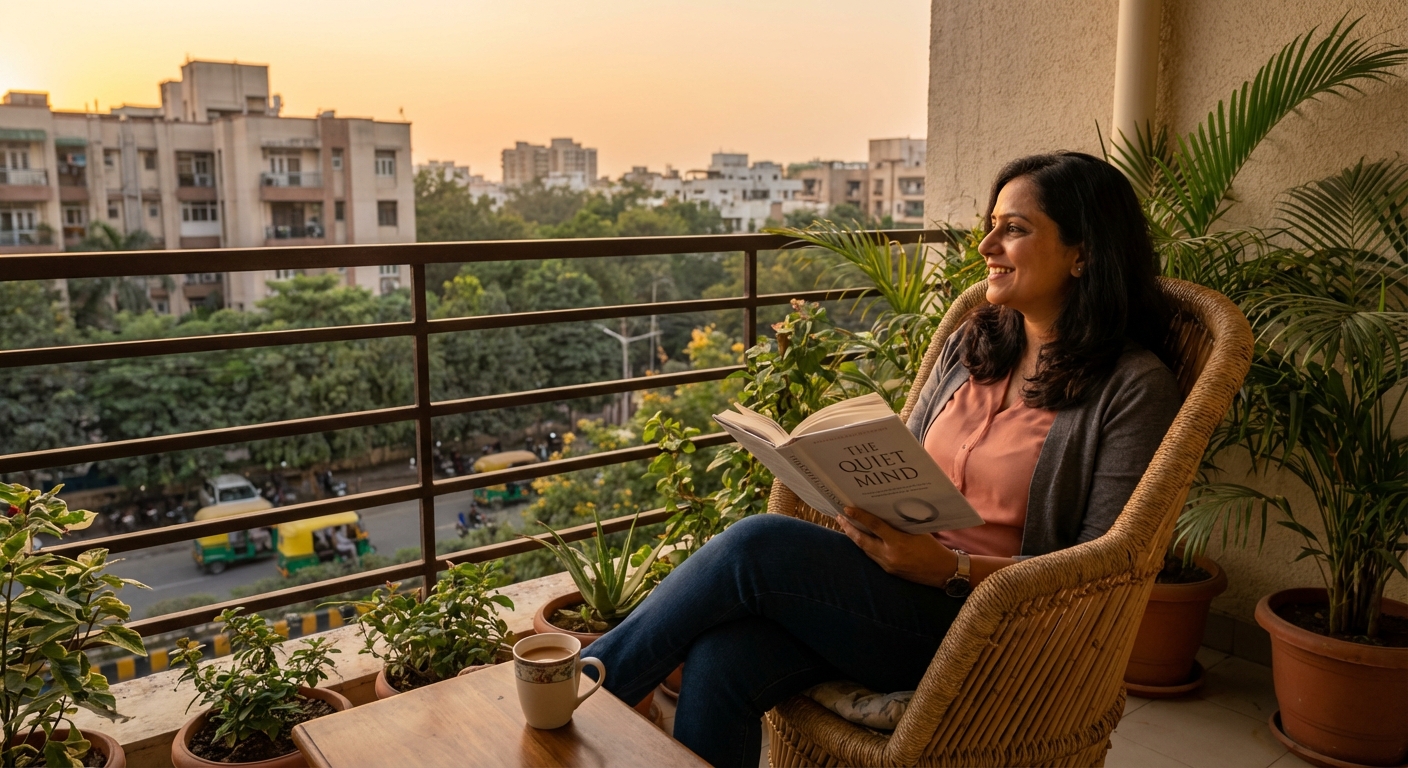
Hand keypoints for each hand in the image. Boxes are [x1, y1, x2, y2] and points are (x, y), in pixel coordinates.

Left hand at [836, 507, 957, 587]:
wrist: (943, 572)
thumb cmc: (933, 548)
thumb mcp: (918, 531)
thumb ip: (900, 524)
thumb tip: (884, 512)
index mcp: (899, 542)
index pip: (874, 526)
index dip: (859, 516)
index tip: (847, 508)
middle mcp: (890, 555)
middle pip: (862, 541)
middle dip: (849, 529)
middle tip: (839, 517)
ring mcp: (888, 565)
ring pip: (865, 550)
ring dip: (855, 538)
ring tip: (846, 526)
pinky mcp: (889, 571)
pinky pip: (873, 557)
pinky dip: (865, 547)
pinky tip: (862, 540)